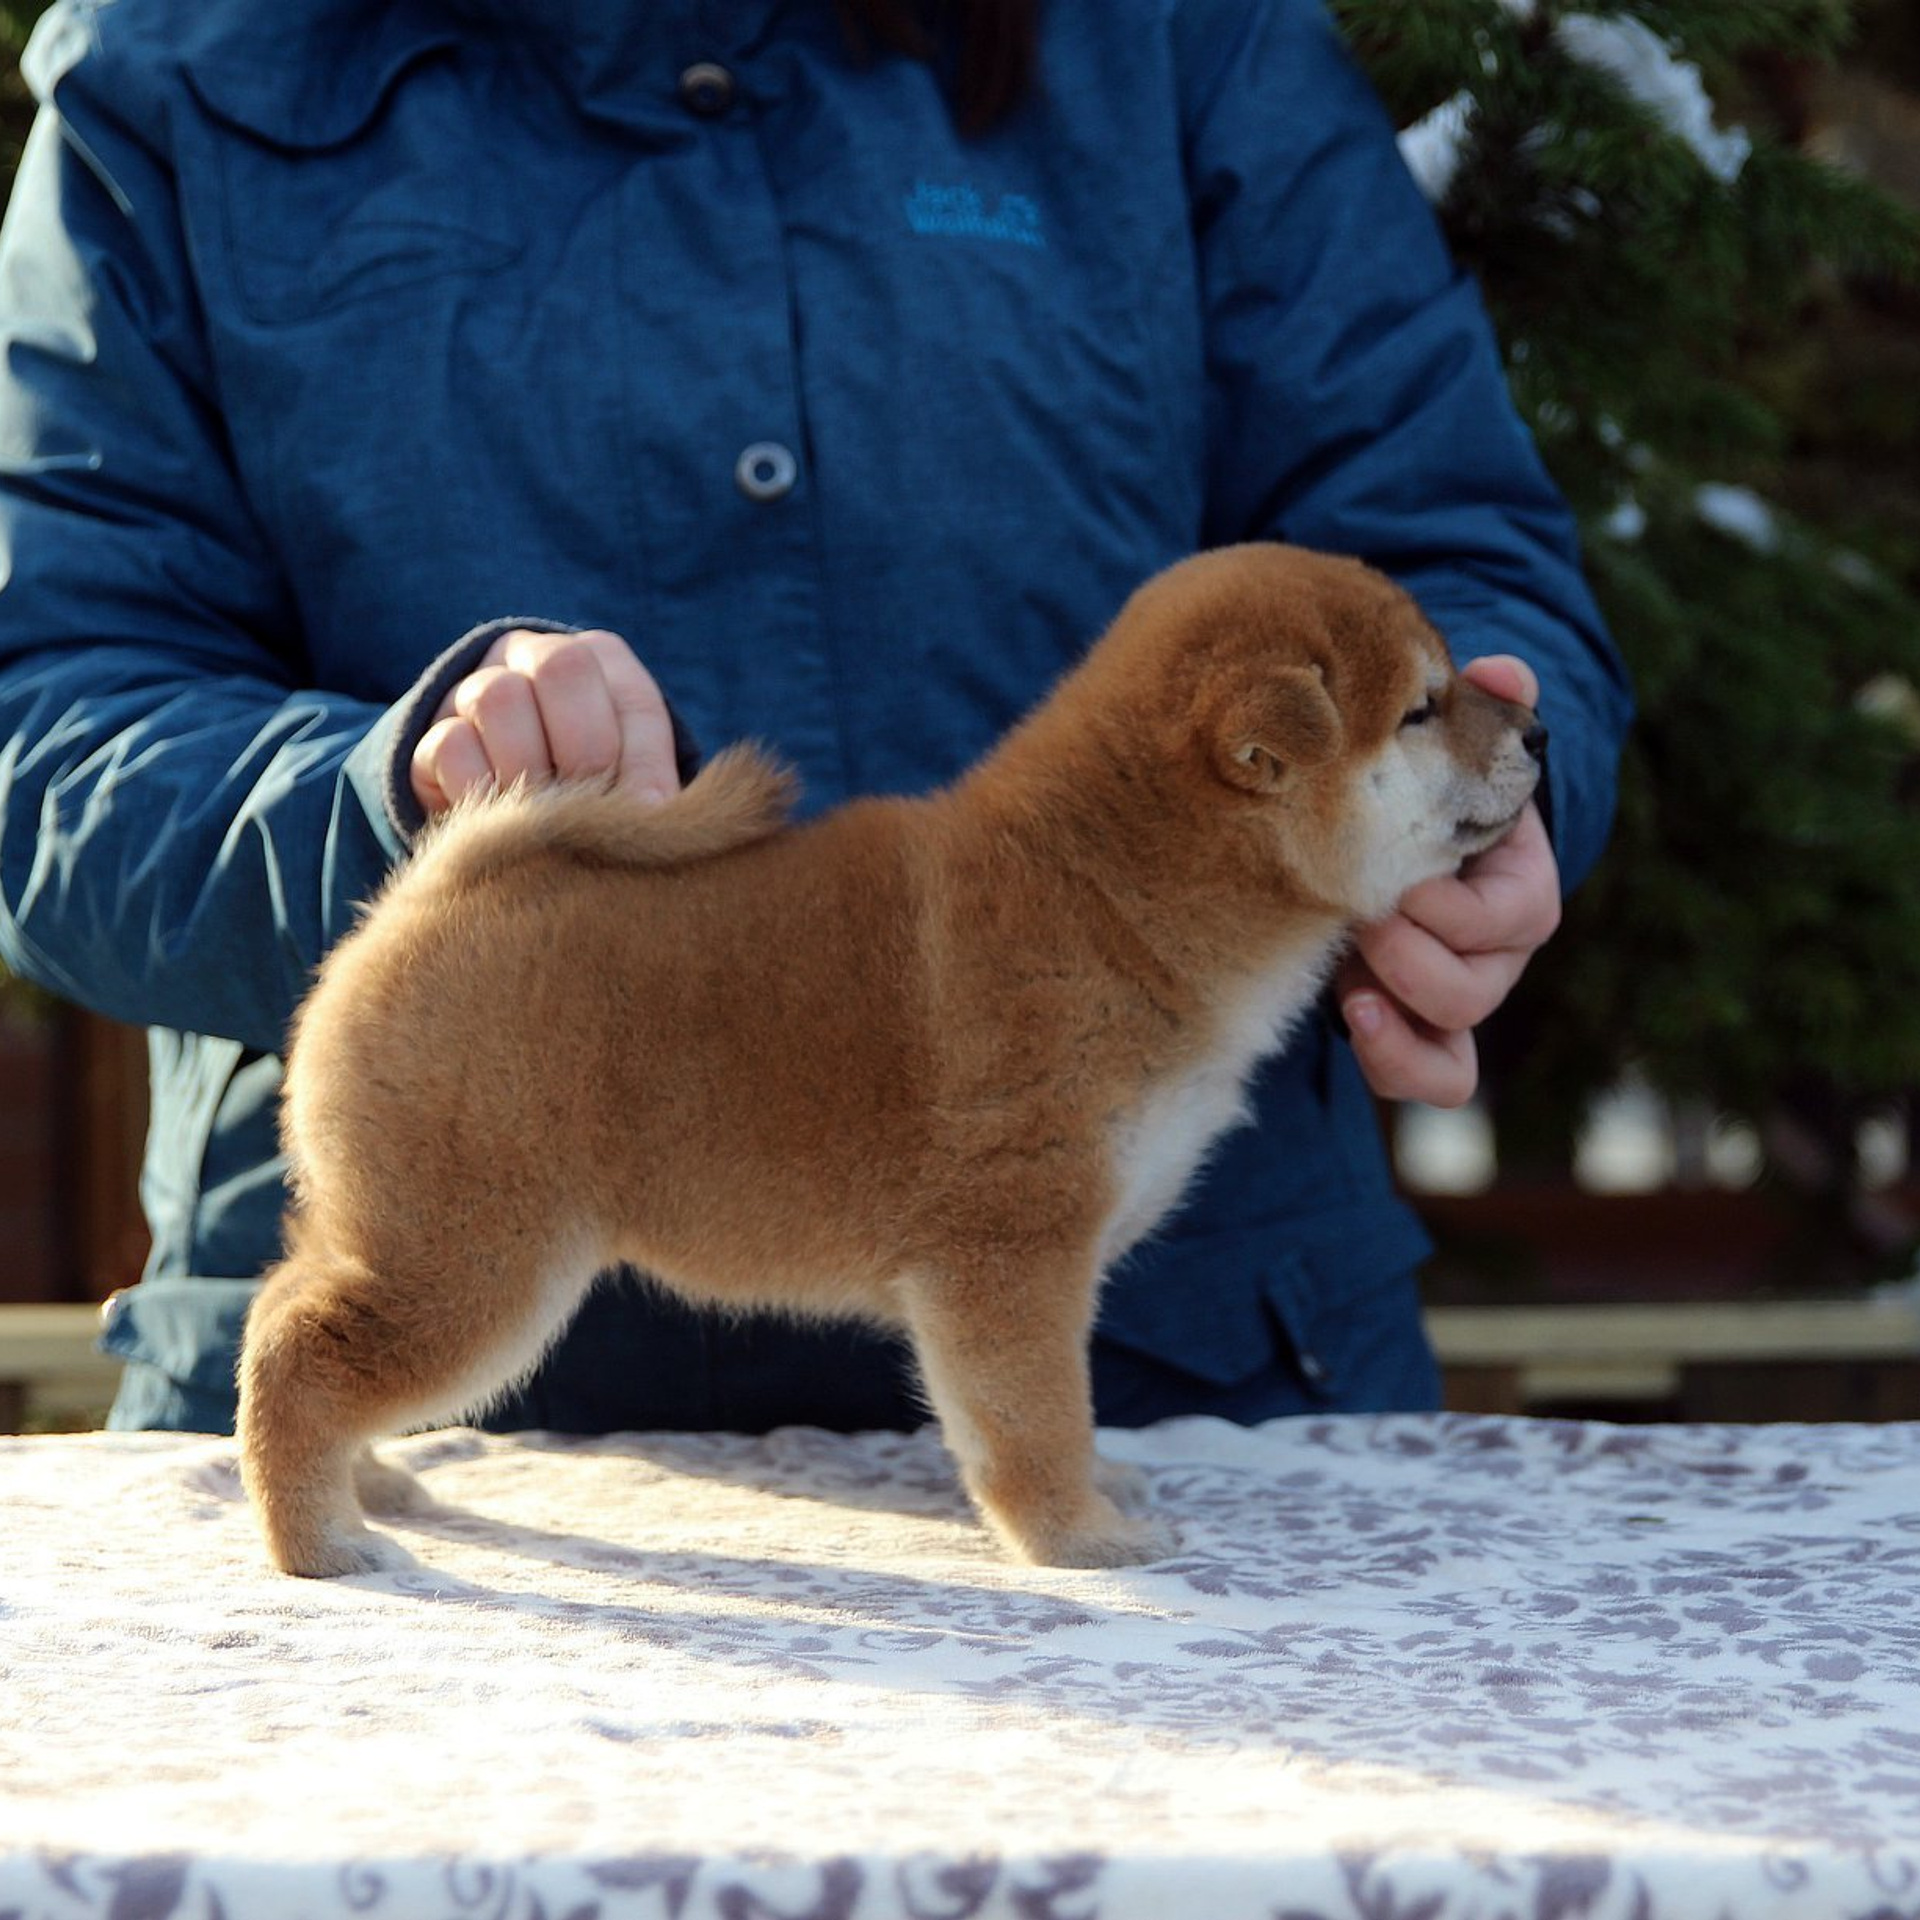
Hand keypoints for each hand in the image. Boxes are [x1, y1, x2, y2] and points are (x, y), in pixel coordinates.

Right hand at [409, 627, 680, 818]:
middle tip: (587, 806)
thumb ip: (648, 782)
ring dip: (528, 770)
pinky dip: (480, 790)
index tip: (648, 811)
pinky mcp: (431, 735)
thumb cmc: (597, 794)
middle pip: (561, 668)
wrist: (515, 818)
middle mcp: (537, 657)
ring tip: (542, 816)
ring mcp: (476, 689)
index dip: (643, 760)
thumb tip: (652, 809)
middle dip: (583, 751)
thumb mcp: (633, 781)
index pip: (633, 696)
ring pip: (498, 697)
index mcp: (602, 663)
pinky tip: (498, 817)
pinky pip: (452, 745)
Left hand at [1336, 655, 1559, 1107]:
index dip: (1450, 908)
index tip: (1395, 875)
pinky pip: (1428, 1079)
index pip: (1512, 918)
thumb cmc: (1424, 794)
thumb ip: (1479, 710)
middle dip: (1409, 956)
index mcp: (1517, 888)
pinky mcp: (1417, 1035)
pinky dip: (1391, 1059)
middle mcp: (1496, 958)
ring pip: (1453, 1048)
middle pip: (1474, 989)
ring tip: (1348, 978)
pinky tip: (1347, 1015)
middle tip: (1358, 914)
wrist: (1388, 843)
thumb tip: (1502, 671)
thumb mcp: (1451, 749)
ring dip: (1396, 1015)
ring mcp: (1457, 1003)